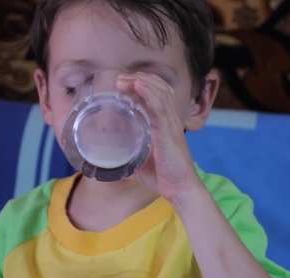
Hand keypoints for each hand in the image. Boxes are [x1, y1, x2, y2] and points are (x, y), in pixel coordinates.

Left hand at [115, 72, 202, 201]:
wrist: (180, 188)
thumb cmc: (164, 175)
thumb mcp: (141, 162)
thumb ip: (128, 156)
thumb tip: (109, 159)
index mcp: (165, 123)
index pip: (159, 93)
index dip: (144, 82)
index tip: (125, 81)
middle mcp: (170, 119)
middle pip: (160, 86)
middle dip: (140, 77)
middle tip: (120, 78)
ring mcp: (171, 124)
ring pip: (160, 92)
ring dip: (141, 81)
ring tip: (124, 79)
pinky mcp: (169, 132)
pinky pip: (160, 107)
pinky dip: (149, 93)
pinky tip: (139, 85)